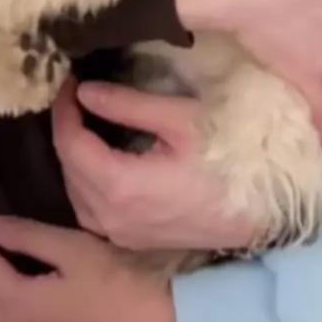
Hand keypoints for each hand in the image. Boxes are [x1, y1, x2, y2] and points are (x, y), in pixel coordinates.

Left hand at [52, 79, 261, 252]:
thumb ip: (129, 104)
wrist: (256, 213)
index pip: (70, 143)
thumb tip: (85, 91)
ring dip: (75, 158)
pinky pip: (91, 210)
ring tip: (87, 123)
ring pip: (75, 193)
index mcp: (118, 185)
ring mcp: (118, 234)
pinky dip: (87, 182)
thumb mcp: (181, 120)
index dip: (64, 109)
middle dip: (68, 129)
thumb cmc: (225, 159)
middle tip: (78, 95)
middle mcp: (108, 217)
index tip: (70, 81)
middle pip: (68, 169)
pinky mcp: (130, 240)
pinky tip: (101, 161)